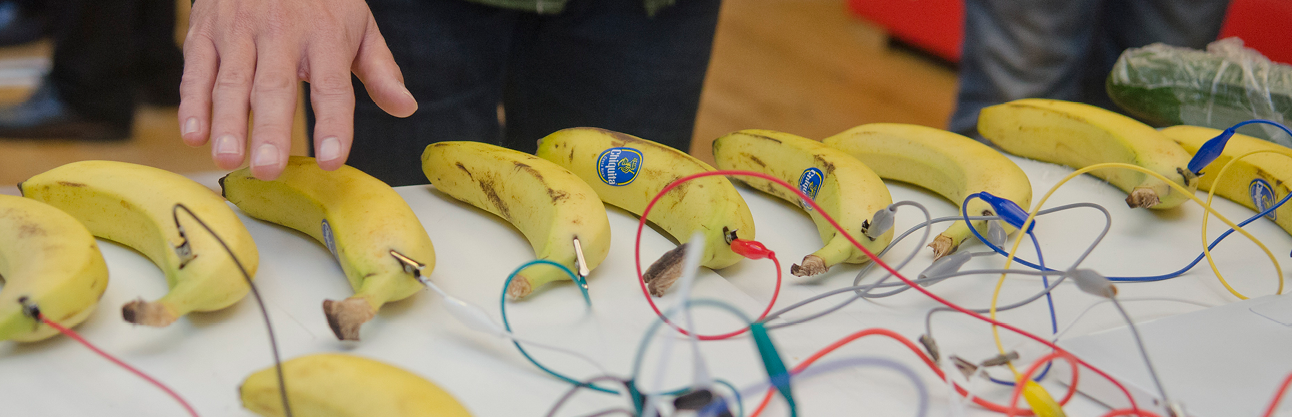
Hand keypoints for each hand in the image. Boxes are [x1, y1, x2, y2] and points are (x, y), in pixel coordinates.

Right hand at [179, 0, 417, 179]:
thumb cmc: (320, 1)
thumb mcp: (358, 25)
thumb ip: (378, 69)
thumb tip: (405, 107)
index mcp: (325, 36)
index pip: (332, 86)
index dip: (333, 125)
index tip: (333, 160)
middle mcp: (281, 33)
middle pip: (276, 87)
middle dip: (271, 129)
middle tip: (269, 169)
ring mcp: (240, 31)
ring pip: (232, 81)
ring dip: (228, 122)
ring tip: (228, 159)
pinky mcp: (206, 32)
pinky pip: (197, 69)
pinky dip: (193, 103)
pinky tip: (194, 134)